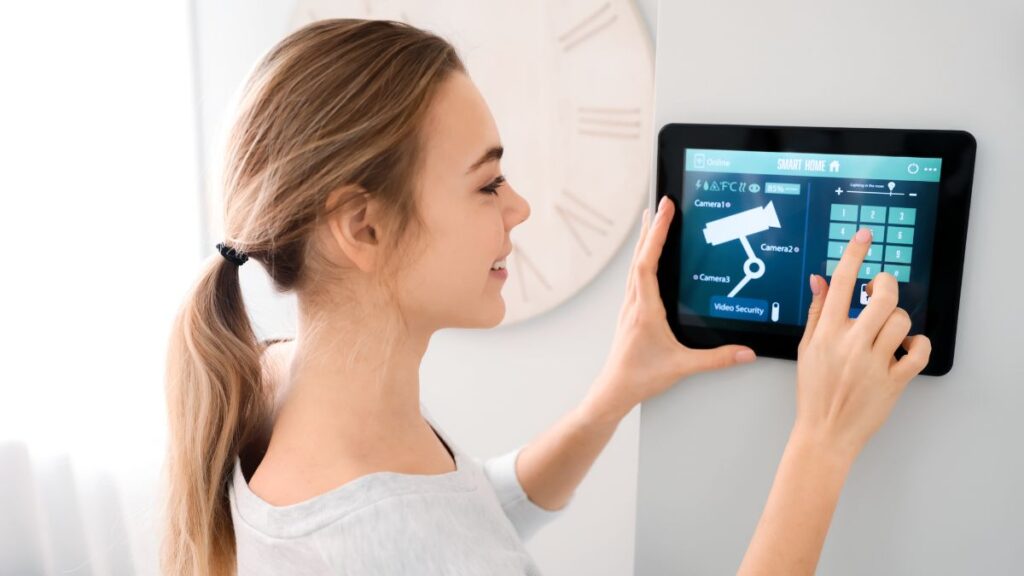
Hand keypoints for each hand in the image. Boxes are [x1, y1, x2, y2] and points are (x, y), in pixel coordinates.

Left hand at [583, 196, 755, 422]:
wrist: (614, 390)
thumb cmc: (640, 377)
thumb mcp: (682, 367)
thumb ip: (716, 359)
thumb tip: (745, 352)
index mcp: (644, 309)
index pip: (648, 262)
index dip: (656, 234)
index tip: (664, 210)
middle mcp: (634, 303)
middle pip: (639, 256)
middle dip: (651, 228)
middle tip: (660, 204)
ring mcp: (629, 307)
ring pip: (635, 266)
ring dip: (644, 241)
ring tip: (652, 221)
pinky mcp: (630, 313)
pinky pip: (635, 277)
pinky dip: (642, 259)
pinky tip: (647, 259)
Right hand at [794, 227, 931, 459]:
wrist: (825, 432)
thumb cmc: (814, 391)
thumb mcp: (806, 348)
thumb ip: (817, 312)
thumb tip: (821, 280)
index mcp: (825, 334)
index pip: (840, 284)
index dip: (854, 255)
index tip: (865, 236)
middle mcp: (850, 345)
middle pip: (881, 298)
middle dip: (886, 285)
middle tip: (881, 289)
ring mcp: (873, 363)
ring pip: (901, 322)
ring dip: (898, 320)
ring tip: (888, 330)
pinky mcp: (893, 381)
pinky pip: (919, 352)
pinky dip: (918, 345)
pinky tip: (906, 347)